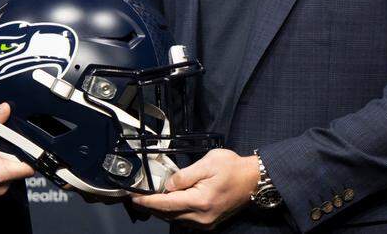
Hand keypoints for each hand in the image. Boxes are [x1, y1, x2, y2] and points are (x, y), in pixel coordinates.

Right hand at [0, 102, 34, 194]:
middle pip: (21, 166)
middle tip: (3, 142)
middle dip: (15, 152)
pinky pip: (3, 174)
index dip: (31, 153)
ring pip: (12, 170)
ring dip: (6, 157)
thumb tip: (6, 108)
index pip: (29, 167)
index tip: (27, 143)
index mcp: (0, 173)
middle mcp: (0, 185)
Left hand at [130, 149, 259, 229]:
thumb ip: (184, 175)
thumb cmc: (232, 167)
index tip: (133, 198)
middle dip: (150, 207)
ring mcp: (205, 222)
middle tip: (135, 198)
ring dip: (160, 210)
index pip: (166, 204)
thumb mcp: (207, 163)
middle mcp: (201, 217)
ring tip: (147, 200)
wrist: (253, 180)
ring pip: (175, 219)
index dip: (147, 201)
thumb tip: (167, 185)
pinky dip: (172, 212)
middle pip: (168, 215)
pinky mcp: (208, 222)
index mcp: (200, 201)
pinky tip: (166, 203)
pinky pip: (184, 220)